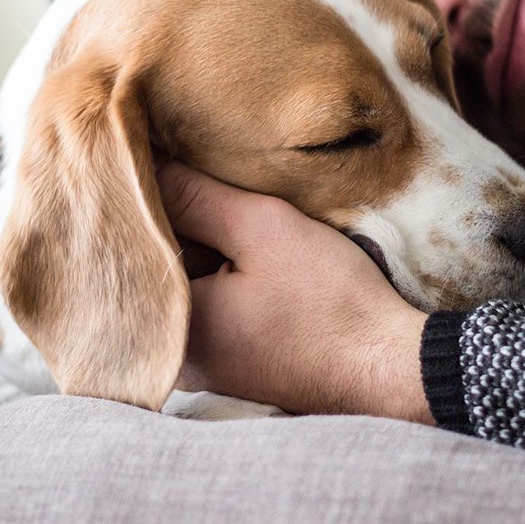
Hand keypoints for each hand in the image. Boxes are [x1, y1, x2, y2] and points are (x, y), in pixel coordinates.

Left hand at [157, 163, 432, 423]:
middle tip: (200, 179)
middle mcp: (174, 356)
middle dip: (176, 222)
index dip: (149, 194)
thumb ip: (194, 196)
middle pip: (157, 265)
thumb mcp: (262, 229)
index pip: (134, 242)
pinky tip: (248, 252)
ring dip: (202, 247)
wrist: (390, 368)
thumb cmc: (330, 303)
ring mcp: (204, 366)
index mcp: (169, 326)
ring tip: (227, 209)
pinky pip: (209, 305)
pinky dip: (220, 275)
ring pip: (186, 283)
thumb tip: (138, 163)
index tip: (163, 158)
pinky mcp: (233, 365)